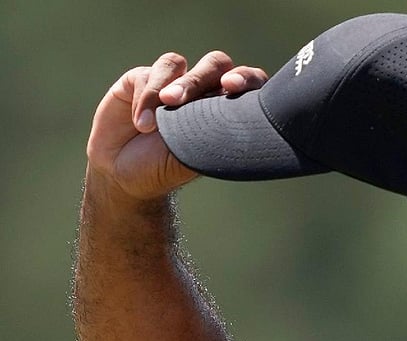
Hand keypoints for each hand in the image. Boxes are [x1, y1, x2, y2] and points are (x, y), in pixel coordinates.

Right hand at [85, 51, 268, 201]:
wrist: (123, 175)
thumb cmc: (166, 168)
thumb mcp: (193, 158)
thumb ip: (211, 137)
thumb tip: (231, 123)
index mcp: (225, 107)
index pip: (247, 82)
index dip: (245, 78)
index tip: (233, 86)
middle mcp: (202, 89)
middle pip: (215, 64)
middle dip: (201, 78)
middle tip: (183, 99)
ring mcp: (171, 81)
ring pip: (177, 64)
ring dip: (172, 86)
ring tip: (163, 111)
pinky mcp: (140, 80)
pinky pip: (147, 75)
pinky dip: (145, 98)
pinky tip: (142, 125)